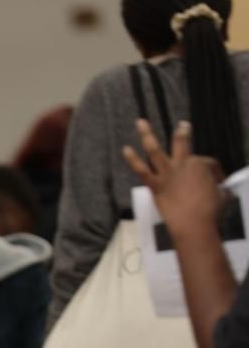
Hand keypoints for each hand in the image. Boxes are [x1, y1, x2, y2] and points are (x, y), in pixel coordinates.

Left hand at [122, 118, 225, 238]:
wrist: (194, 225)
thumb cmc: (211, 213)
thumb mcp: (221, 197)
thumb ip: (219, 191)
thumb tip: (222, 192)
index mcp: (202, 165)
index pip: (208, 163)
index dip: (214, 172)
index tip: (217, 181)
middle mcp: (184, 164)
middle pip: (182, 144)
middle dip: (182, 134)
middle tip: (182, 126)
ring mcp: (168, 174)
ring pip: (155, 150)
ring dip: (147, 135)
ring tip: (140, 122)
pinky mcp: (156, 186)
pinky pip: (142, 171)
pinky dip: (133, 160)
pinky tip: (126, 149)